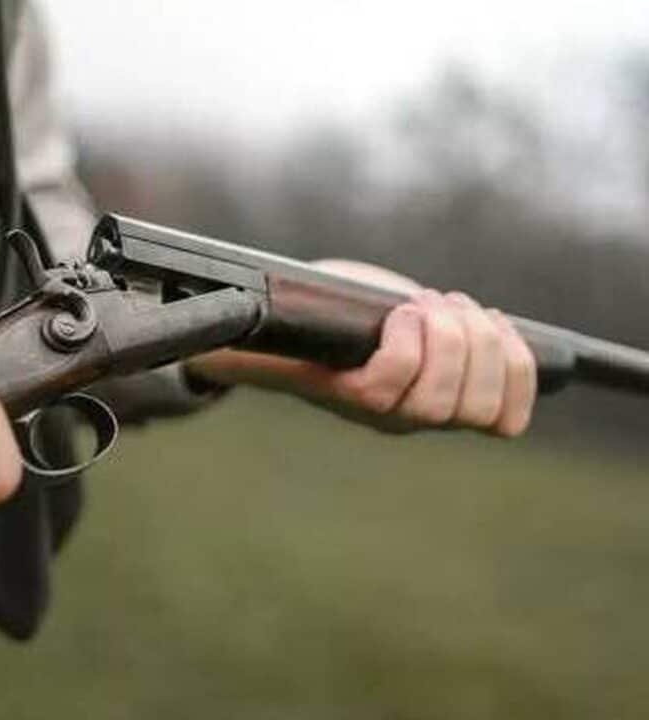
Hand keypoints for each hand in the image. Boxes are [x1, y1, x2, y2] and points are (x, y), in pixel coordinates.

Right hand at [185, 260, 535, 435]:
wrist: (350, 330)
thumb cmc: (310, 322)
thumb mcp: (280, 324)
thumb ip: (240, 344)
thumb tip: (201, 354)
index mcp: (349, 398)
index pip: (389, 395)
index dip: (407, 351)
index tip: (399, 308)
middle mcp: (395, 417)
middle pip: (445, 404)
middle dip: (451, 340)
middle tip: (432, 302)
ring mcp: (439, 415)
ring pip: (484, 404)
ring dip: (485, 343)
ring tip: (457, 308)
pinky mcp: (477, 402)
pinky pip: (513, 412)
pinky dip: (519, 367)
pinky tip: (493, 328)